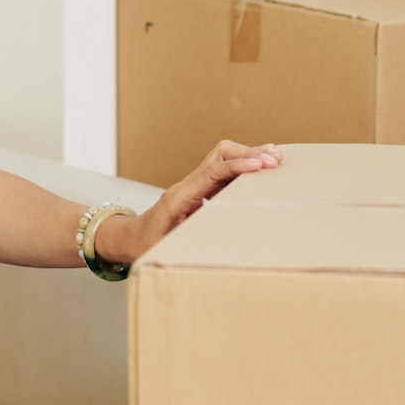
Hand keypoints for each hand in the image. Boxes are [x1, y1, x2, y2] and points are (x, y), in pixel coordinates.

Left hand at [96, 140, 282, 267]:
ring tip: (276, 156)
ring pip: (222, 158)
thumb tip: (217, 251)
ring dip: (248, 155)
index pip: (212, 172)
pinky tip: (261, 168)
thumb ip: (187, 245)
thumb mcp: (166, 249)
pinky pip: (223, 171)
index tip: (261, 165)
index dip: (238, 166)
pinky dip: (243, 167)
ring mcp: (194, 185)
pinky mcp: (200, 190)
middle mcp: (188, 184)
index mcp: (180, 196)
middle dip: (248, 154)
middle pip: (219, 154)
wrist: (128, 238)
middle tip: (276, 159)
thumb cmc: (145, 245)